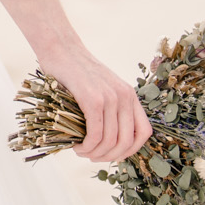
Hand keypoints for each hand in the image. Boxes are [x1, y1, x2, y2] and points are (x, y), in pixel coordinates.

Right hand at [38, 42, 150, 162]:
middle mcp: (125, 96)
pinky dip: (87, 146)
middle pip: (127, 141)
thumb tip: (105, 140)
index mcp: (130, 95)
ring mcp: (110, 98)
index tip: (113, 154)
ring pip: (110, 141)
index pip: (144, 132)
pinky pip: (95, 133)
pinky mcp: (92, 99)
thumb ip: (109, 108)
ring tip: (81, 152)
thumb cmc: (74, 70)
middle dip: (110, 157)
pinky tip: (76, 146)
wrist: (59, 48)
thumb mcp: (100, 88)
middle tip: (92, 157)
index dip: (131, 150)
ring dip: (95, 154)